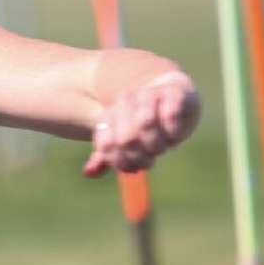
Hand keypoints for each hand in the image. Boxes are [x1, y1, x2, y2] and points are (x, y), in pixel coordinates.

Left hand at [83, 71, 199, 177]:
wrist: (171, 94)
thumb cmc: (146, 126)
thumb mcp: (125, 142)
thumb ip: (108, 157)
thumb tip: (89, 173)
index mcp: (109, 115)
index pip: (107, 146)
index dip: (121, 163)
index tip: (134, 167)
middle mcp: (125, 101)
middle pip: (126, 139)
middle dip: (142, 157)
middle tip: (152, 158)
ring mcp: (148, 94)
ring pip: (146, 124)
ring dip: (158, 145)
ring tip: (165, 147)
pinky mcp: (172, 91)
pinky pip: (170, 114)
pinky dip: (173, 131)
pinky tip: (174, 135)